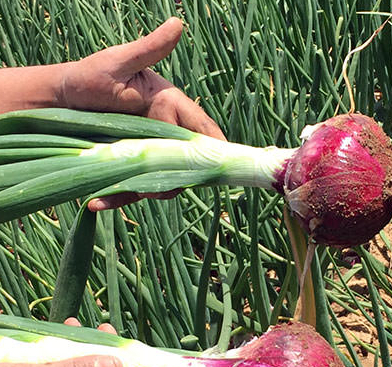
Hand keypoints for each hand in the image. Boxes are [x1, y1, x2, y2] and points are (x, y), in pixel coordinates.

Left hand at [57, 17, 225, 211]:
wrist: (59, 98)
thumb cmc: (89, 75)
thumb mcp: (118, 62)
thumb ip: (149, 49)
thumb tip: (178, 23)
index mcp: (170, 107)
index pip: (202, 130)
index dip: (214, 149)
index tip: (216, 165)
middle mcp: (164, 133)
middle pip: (187, 162)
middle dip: (178, 177)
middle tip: (155, 186)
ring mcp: (147, 153)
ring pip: (162, 179)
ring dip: (149, 190)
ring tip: (123, 191)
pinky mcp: (128, 167)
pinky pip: (130, 187)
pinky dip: (116, 197)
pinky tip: (94, 201)